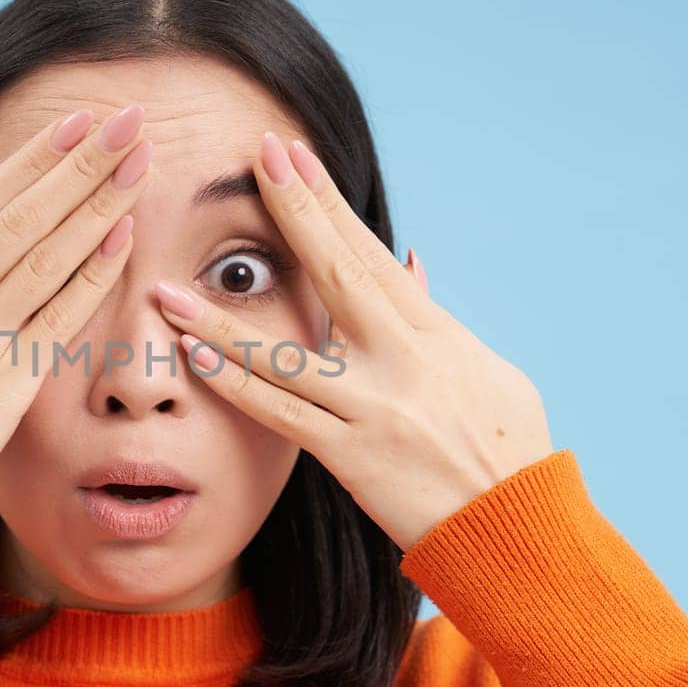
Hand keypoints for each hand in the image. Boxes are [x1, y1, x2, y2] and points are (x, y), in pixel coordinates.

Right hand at [0, 103, 154, 498]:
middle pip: (25, 218)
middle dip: (80, 166)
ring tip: (139, 166)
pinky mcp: (8, 383)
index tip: (77, 123)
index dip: (34, 160)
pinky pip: (58, 321)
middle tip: (128, 122)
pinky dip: (92, 278)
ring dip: (98, 209)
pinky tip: (126, 239)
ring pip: (48, 260)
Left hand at [151, 131, 553, 552]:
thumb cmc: (507, 450)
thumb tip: (408, 261)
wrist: (518, 528)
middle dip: (294, 211)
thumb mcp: (482, 372)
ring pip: (287, 352)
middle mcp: (404, 359)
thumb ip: (434, 318)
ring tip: (169, 291)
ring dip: (221, 320)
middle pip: (338, 272)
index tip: (292, 158)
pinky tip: (197, 358)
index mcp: (435, 333)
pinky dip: (238, 385)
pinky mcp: (354, 456)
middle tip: (254, 160)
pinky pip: (283, 415)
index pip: (370, 253)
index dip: (327, 203)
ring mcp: (377, 407)